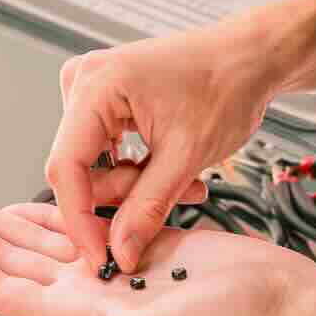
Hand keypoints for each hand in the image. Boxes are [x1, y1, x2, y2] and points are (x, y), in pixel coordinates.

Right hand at [46, 20, 279, 272]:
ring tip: (185, 183)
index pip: (65, 167)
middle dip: (124, 197)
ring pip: (94, 167)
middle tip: (172, 202)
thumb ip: (146, 207)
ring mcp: (92, 91)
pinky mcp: (105, 102)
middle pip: (79, 169)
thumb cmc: (226, 84)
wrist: (249, 58)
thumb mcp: (187, 155)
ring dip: (136, 186)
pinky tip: (170, 168)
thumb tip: (119, 252)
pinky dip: (136, 170)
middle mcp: (83, 83)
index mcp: (95, 86)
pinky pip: (105, 153)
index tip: (99, 257)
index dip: (80, 220)